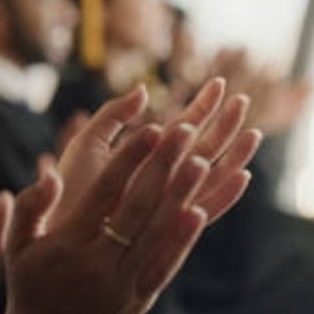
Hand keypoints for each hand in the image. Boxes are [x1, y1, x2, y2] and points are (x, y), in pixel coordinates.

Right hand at [0, 79, 261, 313]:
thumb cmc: (28, 284)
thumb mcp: (15, 245)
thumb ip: (28, 208)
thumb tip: (49, 175)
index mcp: (66, 243)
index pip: (104, 193)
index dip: (129, 160)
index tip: (150, 129)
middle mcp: (96, 262)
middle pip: (137, 206)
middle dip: (163, 165)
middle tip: (184, 131)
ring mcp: (121, 282)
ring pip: (157, 232)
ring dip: (182, 193)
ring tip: (201, 159)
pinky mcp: (140, 299)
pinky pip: (166, 264)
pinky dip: (184, 238)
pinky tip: (200, 210)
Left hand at [52, 78, 259, 231]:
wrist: (61, 230)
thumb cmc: (70, 188)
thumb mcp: (87, 144)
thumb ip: (113, 116)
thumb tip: (143, 89)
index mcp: (146, 157)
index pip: (182, 127)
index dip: (201, 106)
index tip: (217, 83)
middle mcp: (162, 179)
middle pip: (203, 147)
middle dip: (224, 123)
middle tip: (241, 98)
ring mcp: (170, 202)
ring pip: (212, 175)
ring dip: (234, 153)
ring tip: (251, 129)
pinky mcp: (171, 227)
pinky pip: (208, 210)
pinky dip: (226, 194)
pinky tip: (242, 174)